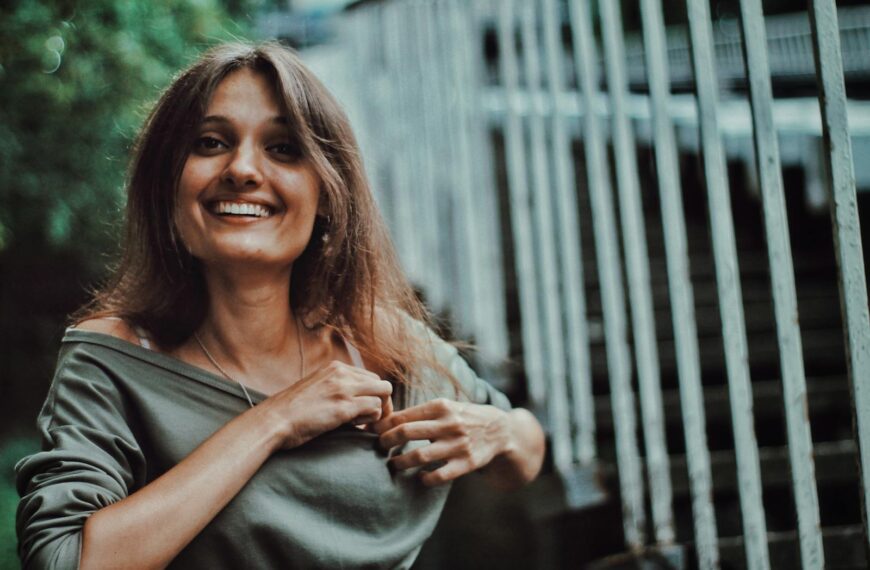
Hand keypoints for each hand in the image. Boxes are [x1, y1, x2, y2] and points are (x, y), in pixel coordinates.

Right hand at [261, 360, 392, 449]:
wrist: (273, 420)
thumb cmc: (292, 410)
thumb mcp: (317, 387)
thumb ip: (336, 386)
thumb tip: (355, 398)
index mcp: (335, 367)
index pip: (370, 376)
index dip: (372, 395)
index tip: (364, 410)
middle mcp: (342, 373)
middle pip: (381, 383)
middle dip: (381, 402)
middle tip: (369, 419)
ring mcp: (343, 389)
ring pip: (383, 394)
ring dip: (376, 412)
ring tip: (359, 423)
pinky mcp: (343, 407)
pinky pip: (374, 408)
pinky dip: (370, 419)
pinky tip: (355, 426)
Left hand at [373, 398, 509, 485]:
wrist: (499, 430)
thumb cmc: (462, 418)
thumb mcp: (445, 407)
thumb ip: (419, 413)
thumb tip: (383, 420)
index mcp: (440, 406)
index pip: (403, 415)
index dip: (383, 425)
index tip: (372, 431)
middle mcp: (448, 424)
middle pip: (406, 432)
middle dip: (386, 441)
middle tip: (380, 447)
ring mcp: (458, 445)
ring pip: (419, 456)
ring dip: (400, 462)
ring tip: (394, 464)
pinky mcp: (467, 463)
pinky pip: (439, 476)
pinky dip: (425, 479)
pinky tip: (420, 477)